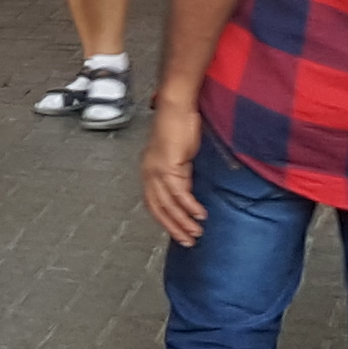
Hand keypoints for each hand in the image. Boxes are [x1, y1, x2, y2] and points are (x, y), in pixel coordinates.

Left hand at [138, 91, 208, 244]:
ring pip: (169, 204)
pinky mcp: (169, 166)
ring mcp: (157, 170)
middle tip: (187, 241)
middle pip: (159, 208)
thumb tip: (187, 190)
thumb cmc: (178, 126)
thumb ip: (179, 173)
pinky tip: (199, 215)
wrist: (176, 107)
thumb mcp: (177, 155)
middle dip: (173, 227)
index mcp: (148, 171)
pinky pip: (180, 193)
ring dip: (183, 221)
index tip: (177, 232)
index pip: (153, 202)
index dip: (165, 220)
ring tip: (196, 232)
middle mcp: (148, 173)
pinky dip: (190, 206)